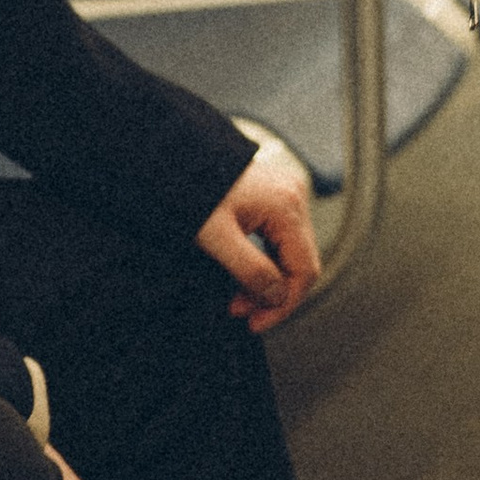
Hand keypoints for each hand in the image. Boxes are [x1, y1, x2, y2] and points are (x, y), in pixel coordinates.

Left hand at [196, 137, 321, 332]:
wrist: (174, 156)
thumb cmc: (191, 190)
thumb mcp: (216, 238)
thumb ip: (250, 271)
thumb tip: (276, 298)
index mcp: (287, 206)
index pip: (305, 270)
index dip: (284, 304)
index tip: (256, 323)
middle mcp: (295, 197)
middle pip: (301, 262)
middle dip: (273, 294)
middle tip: (241, 313)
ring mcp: (287, 194)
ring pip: (290, 252)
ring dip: (266, 280)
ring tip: (237, 299)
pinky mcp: (274, 196)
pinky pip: (280, 238)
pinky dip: (264, 261)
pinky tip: (242, 274)